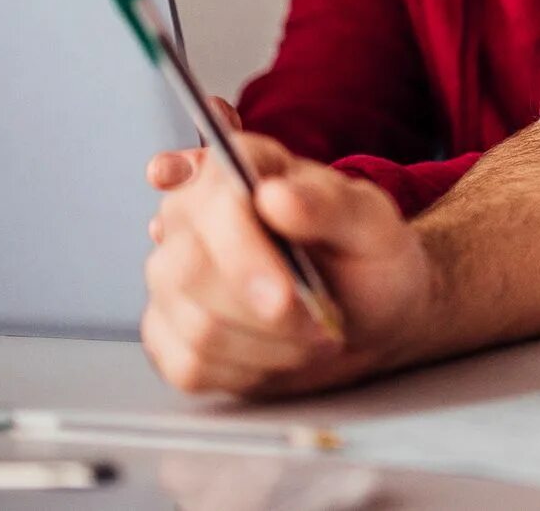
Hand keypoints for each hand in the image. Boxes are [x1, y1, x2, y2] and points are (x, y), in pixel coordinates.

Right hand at [140, 128, 432, 395]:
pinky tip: (279, 353)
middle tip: (320, 322)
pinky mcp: (168, 330)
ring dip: (269, 345)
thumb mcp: (371, 223)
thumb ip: (330, 204)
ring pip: (196, 325)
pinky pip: (188, 365)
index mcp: (237, 168)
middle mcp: (190, 216)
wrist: (369, 313)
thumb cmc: (367, 256)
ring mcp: (172, 275)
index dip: (242, 251)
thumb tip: (275, 195)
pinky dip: (248, 371)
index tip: (284, 295)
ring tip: (313, 333)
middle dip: (264, 311)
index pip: (212, 200)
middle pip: (189, 270)